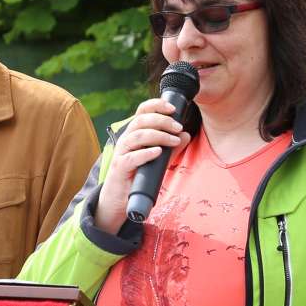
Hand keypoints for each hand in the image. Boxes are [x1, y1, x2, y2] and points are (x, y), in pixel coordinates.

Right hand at [93, 98, 190, 231]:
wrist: (119, 200)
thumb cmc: (137, 176)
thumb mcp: (158, 160)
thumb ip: (171, 148)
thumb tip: (186, 135)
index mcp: (134, 134)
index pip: (142, 112)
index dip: (156, 105)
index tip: (173, 108)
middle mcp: (125, 140)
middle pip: (140, 121)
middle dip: (162, 121)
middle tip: (178, 127)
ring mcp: (121, 153)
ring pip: (136, 136)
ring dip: (158, 135)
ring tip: (174, 140)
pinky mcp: (119, 168)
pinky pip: (131, 157)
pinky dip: (145, 153)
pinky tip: (158, 152)